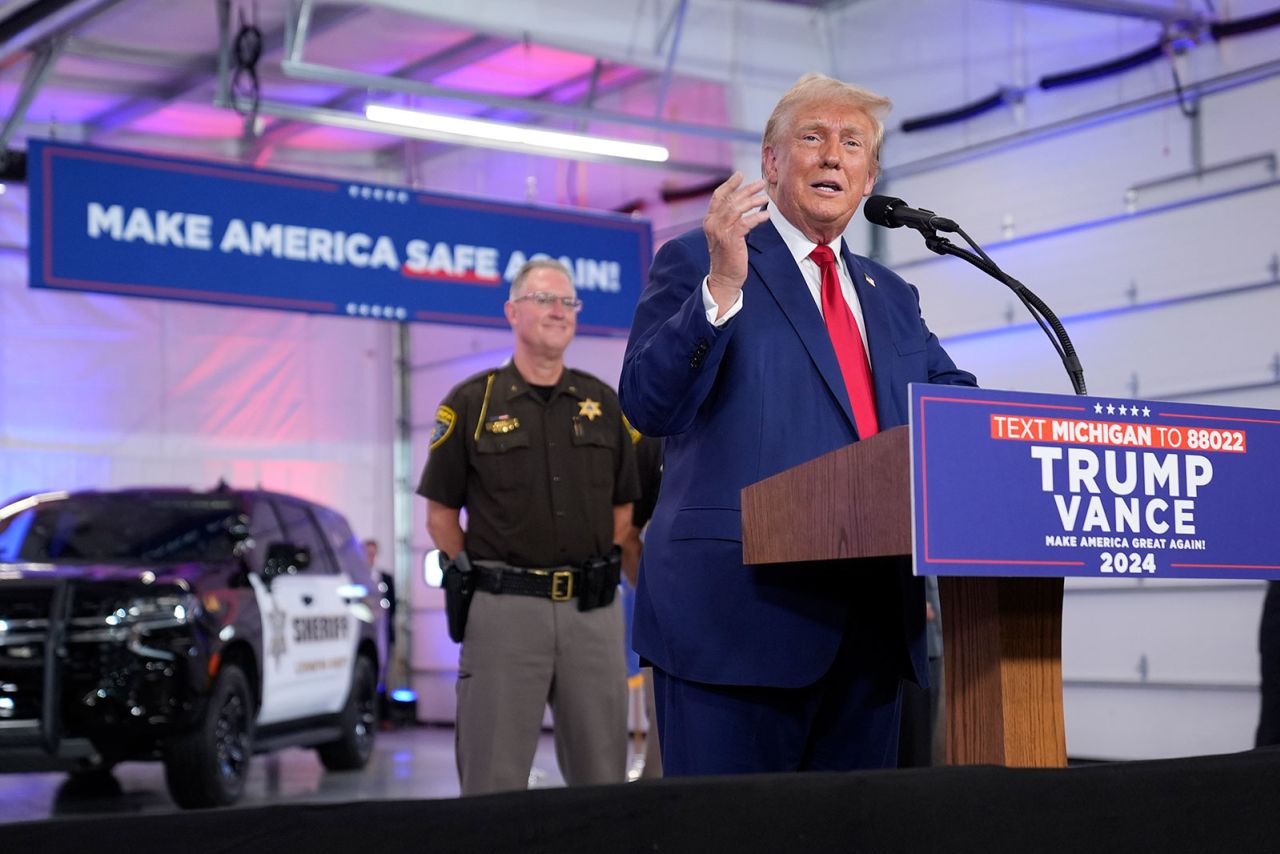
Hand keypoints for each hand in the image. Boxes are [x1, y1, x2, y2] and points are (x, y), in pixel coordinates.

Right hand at [703, 172, 768, 303]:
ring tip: (765, 197)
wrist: (723, 278)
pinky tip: (766, 214)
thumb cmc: (727, 256)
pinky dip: (757, 217)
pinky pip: (745, 222)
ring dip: (753, 200)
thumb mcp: (724, 234)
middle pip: (730, 199)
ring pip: (737, 208)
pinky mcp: (731, 239)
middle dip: (747, 189)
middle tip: (761, 183)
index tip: (740, 174)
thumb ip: (729, 219)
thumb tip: (742, 204)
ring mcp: (720, 231)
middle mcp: (712, 223)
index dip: (730, 184)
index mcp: (710, 220)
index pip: (718, 196)